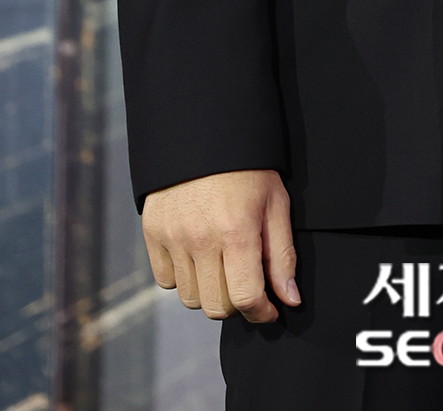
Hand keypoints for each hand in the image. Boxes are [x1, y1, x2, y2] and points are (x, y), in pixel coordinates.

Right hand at [142, 168, 300, 321]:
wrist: (204, 129)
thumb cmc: (248, 167)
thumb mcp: (276, 202)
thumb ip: (282, 255)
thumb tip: (290, 299)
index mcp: (236, 231)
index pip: (245, 298)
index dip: (261, 312)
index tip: (269, 309)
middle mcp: (201, 238)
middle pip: (216, 307)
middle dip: (236, 304)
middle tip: (245, 284)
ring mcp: (173, 236)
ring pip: (191, 298)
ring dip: (210, 291)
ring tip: (222, 266)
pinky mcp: (152, 231)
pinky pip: (165, 280)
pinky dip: (182, 277)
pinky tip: (197, 256)